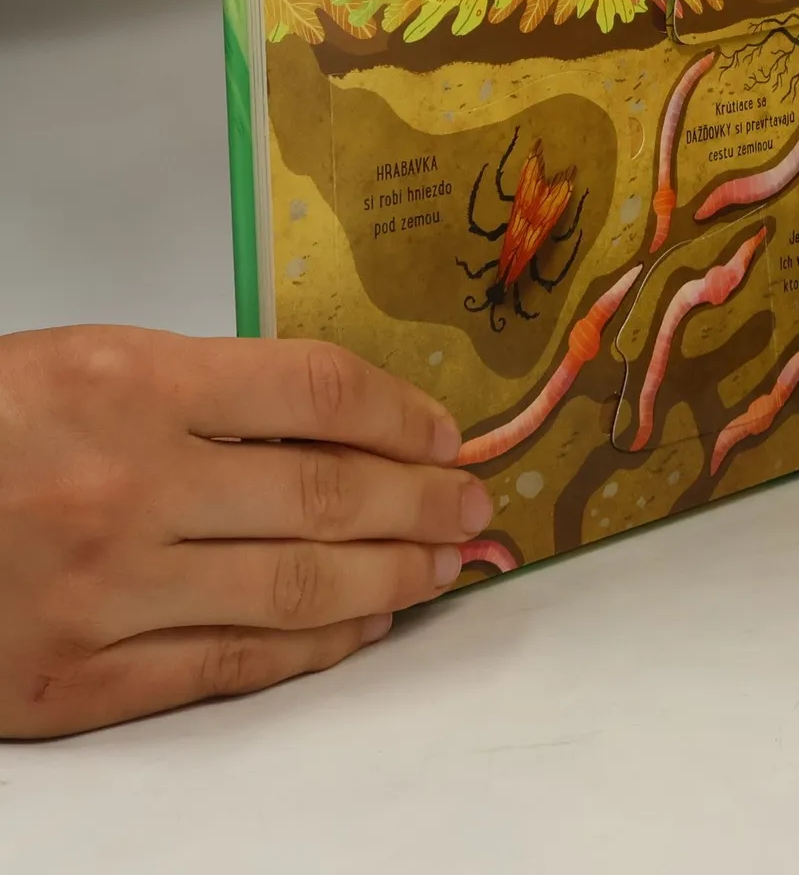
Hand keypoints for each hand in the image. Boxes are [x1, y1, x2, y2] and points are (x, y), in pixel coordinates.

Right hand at [0, 326, 492, 736]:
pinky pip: (230, 667)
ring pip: (298, 588)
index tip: (446, 432)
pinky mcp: (74, 684)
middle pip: (327, 494)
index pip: (318, 391)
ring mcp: (103, 594)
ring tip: (443, 566)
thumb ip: (208, 389)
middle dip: (423, 501)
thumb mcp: (89, 364)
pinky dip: (315, 649)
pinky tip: (363, 625)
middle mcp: (128, 490)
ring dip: (393, 576)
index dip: (402, 416)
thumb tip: (343, 421)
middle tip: (474, 505)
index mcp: (131, 386)